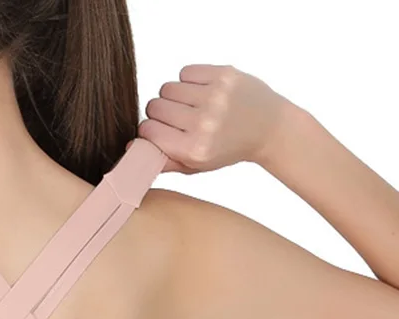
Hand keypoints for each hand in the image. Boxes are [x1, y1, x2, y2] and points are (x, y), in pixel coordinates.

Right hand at [132, 64, 291, 173]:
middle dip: (159, 114)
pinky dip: (188, 81)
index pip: (148, 132)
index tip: (158, 133)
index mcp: (194, 149)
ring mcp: (214, 96)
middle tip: (176, 120)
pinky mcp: (223, 75)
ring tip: (189, 106)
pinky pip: (185, 72)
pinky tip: (200, 93)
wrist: (268, 128)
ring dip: (173, 97)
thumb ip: (163, 161)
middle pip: (154, 107)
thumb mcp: (195, 166)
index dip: (149, 132)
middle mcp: (204, 123)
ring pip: (167, 88)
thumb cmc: (227, 150)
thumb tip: (130, 148)